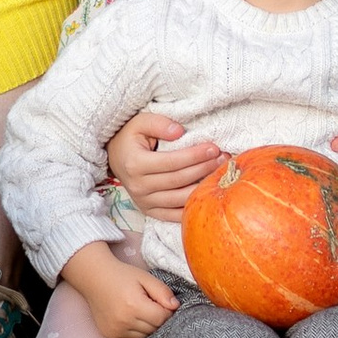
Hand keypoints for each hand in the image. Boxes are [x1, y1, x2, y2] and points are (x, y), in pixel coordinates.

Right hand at [63, 239, 179, 337]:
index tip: (162, 302)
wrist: (94, 278)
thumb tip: (176, 306)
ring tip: (140, 310)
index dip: (167, 310)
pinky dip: (136, 331)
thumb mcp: (145, 277)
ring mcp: (116, 330)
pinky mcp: (111, 335)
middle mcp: (124, 321)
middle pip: (154, 329)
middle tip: (151, 304)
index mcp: (134, 305)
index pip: (162, 318)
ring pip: (144, 336)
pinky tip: (131, 317)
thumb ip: (162, 291)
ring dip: (148, 326)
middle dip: (158, 318)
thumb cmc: (122, 275)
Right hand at [106, 108, 220, 221]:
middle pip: (179, 180)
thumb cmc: (130, 137)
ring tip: (219, 175)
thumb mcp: (140, 122)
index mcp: (135, 164)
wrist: (115, 156)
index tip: (213, 148)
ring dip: (202, 188)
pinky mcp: (149, 211)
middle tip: (223, 159)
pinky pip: (174, 215)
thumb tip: (180, 131)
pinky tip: (207, 196)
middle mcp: (138, 186)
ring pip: (179, 199)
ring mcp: (144, 202)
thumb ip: (159, 123)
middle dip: (204, 169)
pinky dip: (191, 207)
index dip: (195, 156)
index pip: (172, 162)